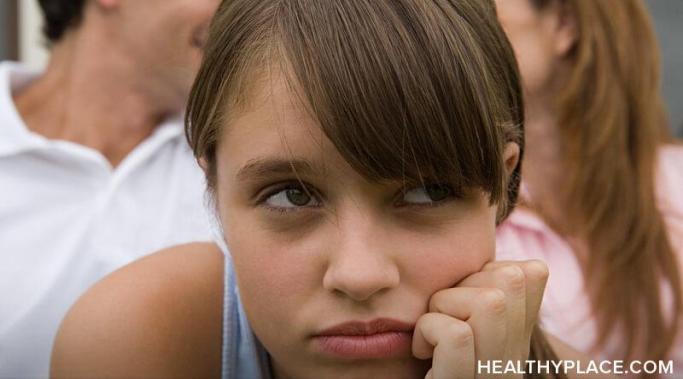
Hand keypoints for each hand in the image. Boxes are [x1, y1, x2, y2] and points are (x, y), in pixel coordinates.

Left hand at [412, 260, 548, 378]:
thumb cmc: (426, 360)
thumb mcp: (455, 324)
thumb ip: (470, 295)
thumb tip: (473, 252)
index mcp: (517, 338)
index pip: (532, 271)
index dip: (484, 269)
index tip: (458, 299)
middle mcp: (516, 357)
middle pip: (513, 278)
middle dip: (463, 283)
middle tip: (442, 315)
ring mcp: (497, 374)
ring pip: (490, 302)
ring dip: (443, 305)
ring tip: (431, 333)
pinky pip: (457, 335)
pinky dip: (427, 330)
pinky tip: (423, 351)